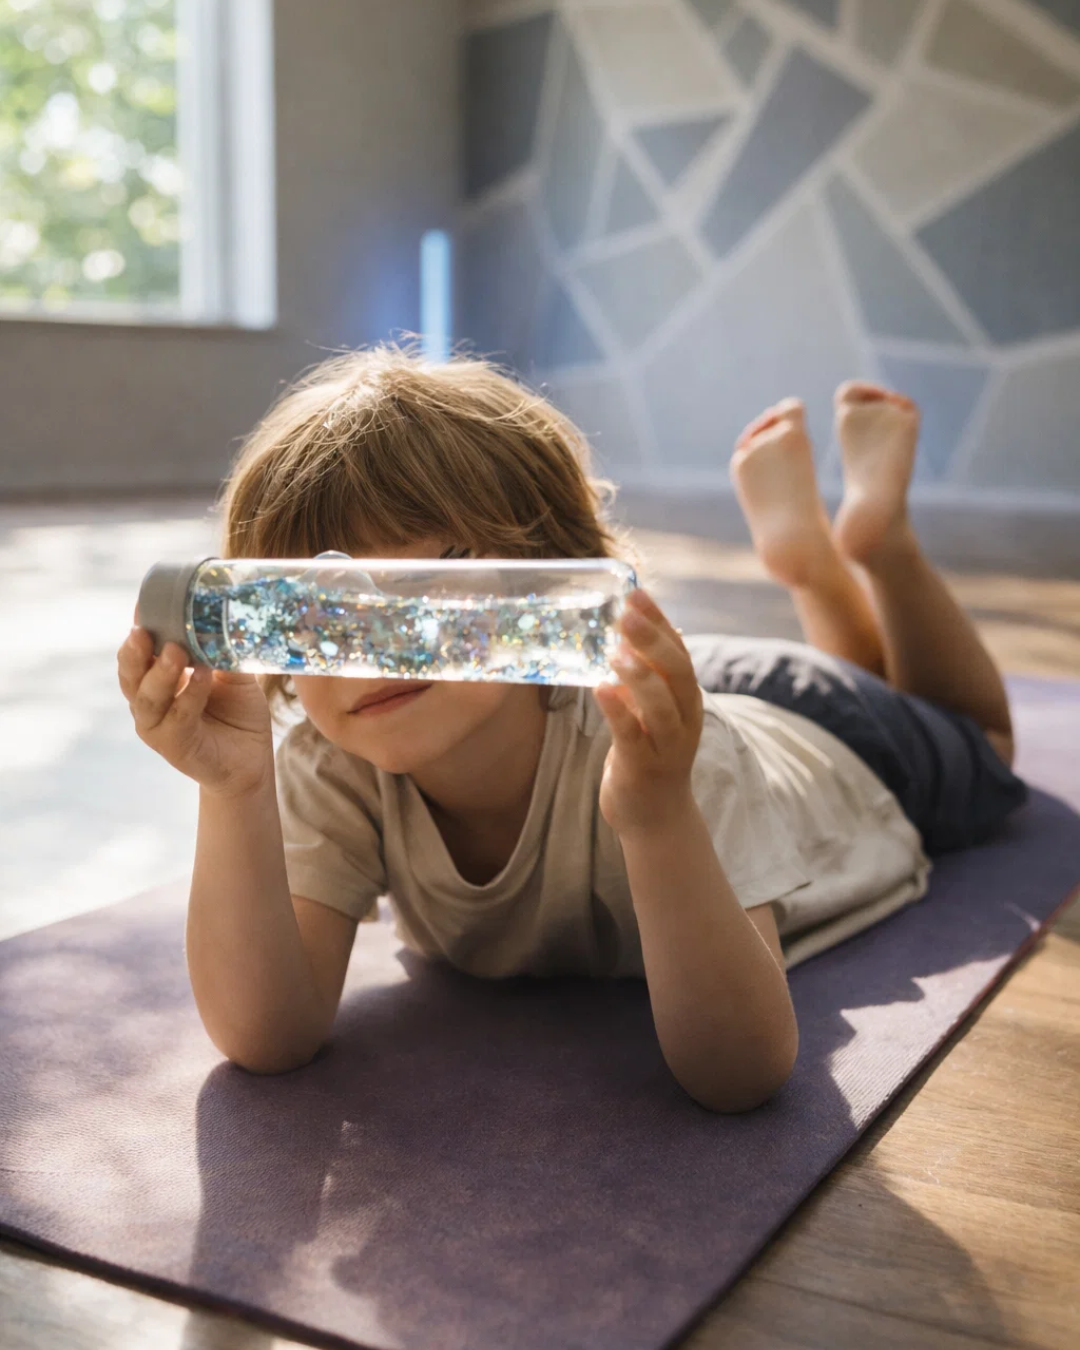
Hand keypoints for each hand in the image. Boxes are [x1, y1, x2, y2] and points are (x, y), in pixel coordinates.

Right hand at [117, 628, 274, 796]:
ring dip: (161, 673)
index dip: (139, 632)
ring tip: (176, 651)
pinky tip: (203, 676)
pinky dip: (189, 695)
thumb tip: (220, 614)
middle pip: (130, 674)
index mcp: (156, 680)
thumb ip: (221, 650)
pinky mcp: (173, 746)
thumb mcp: (231, 674)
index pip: (137, 654)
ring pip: (148, 697)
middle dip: (136, 652)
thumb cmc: (237, 714)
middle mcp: (149, 703)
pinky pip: (178, 718)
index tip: (144, 607)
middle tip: (144, 630)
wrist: (251, 761)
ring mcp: (157, 727)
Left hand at [594, 589, 702, 836]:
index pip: (679, 650)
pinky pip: (632, 734)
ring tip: (615, 651)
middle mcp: (684, 718)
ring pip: (661, 704)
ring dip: (639, 675)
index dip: (660, 621)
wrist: (655, 817)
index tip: (636, 593)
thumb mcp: (648, 711)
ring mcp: (667, 745)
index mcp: (686, 699)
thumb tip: (622, 634)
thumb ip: (641, 679)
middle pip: (676, 672)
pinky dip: (617, 710)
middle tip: (625, 614)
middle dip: (652, 640)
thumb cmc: (647, 754)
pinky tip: (598, 687)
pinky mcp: (643, 767)